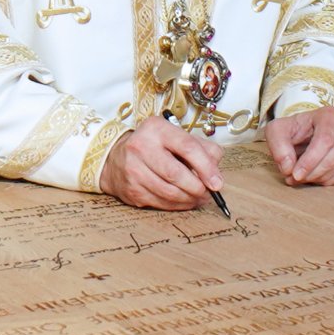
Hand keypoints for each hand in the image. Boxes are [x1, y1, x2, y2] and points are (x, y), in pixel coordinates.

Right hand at [99, 118, 222, 210]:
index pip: (187, 147)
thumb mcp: (177, 136)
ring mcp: (133, 170)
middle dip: (198, 188)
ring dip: (189, 199)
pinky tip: (184, 202)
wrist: (116, 157)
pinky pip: (159, 203)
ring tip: (199, 198)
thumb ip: (202, 149)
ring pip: (168, 192)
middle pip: (176, 174)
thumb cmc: (155, 146)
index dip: (206, 167)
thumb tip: (216, 173)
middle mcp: (141, 147)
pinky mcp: (131, 190)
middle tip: (209, 194)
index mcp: (157, 129)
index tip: (217, 183)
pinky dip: (176, 206)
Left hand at [264, 105, 333, 185]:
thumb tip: (289, 167)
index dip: (310, 161)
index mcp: (330, 115)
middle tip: (294, 178)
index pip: (325, 140)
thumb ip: (278, 146)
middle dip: (311, 172)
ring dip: (316, 178)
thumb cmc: (292, 131)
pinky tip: (314, 175)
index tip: (295, 174)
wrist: (303, 135)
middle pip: (332, 157)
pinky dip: (325, 181)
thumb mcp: (277, 131)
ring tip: (301, 175)